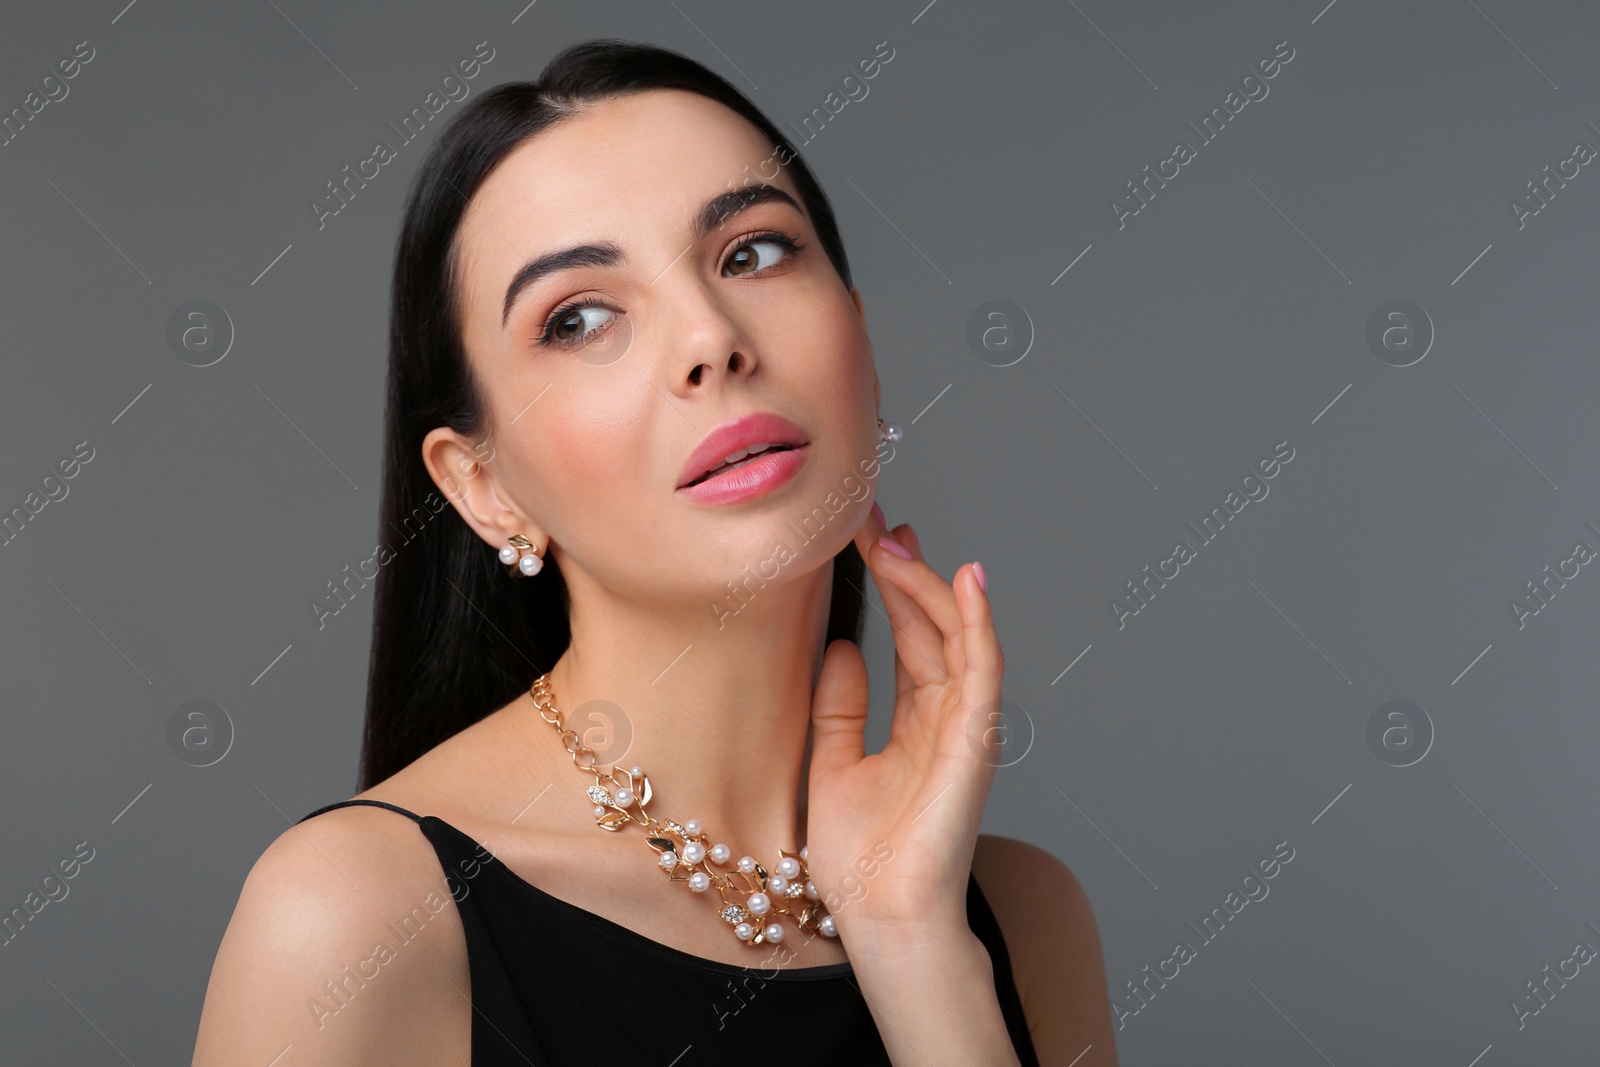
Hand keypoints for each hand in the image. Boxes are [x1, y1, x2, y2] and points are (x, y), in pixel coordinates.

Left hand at [802, 502, 1003, 943]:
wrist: (879, 918)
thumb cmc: (861, 859)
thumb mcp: (832, 762)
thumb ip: (841, 706)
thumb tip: (840, 646)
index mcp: (917, 720)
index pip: (909, 634)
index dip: (888, 584)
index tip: (860, 535)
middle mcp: (948, 716)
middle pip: (932, 624)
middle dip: (905, 567)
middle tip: (872, 517)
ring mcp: (967, 727)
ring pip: (959, 635)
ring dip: (931, 582)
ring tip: (898, 537)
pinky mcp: (976, 742)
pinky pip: (984, 671)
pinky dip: (979, 623)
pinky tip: (966, 579)